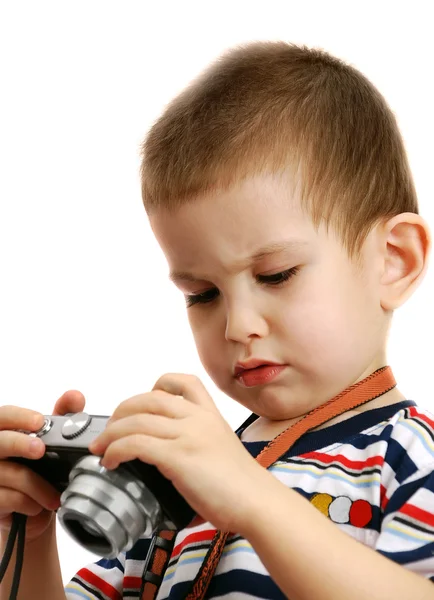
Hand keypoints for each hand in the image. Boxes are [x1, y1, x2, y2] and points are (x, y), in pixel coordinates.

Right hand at [0, 390, 85, 542]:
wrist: (30, 510)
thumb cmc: (38, 469)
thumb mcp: (51, 440)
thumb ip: (62, 416)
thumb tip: (75, 396)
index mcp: (5, 432)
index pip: (3, 415)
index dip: (19, 416)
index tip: (39, 421)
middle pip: (0, 441)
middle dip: (20, 444)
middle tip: (40, 449)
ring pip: (11, 474)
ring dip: (38, 486)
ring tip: (54, 495)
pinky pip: (8, 498)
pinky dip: (29, 503)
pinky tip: (37, 505)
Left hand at [89, 374, 264, 532]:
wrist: (259, 503)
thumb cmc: (242, 486)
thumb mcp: (222, 450)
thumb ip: (198, 445)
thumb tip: (171, 463)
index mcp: (210, 415)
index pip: (183, 381)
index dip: (158, 384)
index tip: (145, 401)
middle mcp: (198, 419)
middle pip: (149, 398)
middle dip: (122, 410)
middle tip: (109, 429)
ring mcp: (188, 436)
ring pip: (137, 420)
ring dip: (111, 433)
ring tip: (101, 448)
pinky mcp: (179, 457)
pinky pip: (136, 444)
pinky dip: (116, 450)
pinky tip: (111, 461)